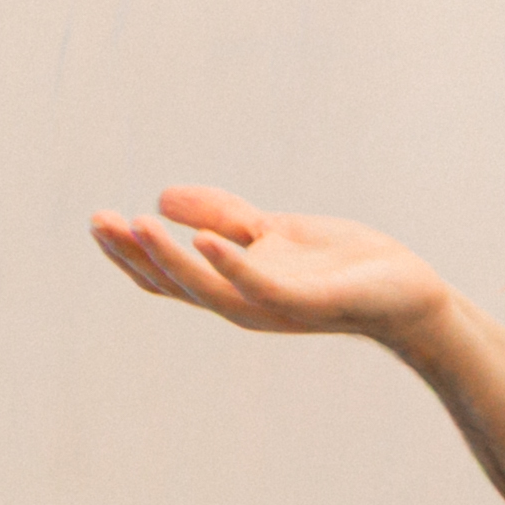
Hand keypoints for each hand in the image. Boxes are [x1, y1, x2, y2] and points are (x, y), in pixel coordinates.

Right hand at [86, 184, 454, 349]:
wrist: (407, 293)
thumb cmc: (343, 266)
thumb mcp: (272, 232)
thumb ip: (222, 216)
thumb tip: (160, 197)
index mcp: (232, 286)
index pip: (167, 277)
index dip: (129, 254)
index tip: (97, 221)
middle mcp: (244, 303)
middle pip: (174, 286)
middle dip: (134, 254)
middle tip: (98, 221)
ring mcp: (275, 306)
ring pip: (208, 288)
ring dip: (170, 257)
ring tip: (136, 223)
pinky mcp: (309, 302)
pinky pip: (262, 288)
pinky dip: (232, 265)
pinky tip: (207, 240)